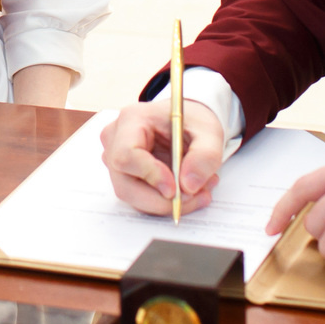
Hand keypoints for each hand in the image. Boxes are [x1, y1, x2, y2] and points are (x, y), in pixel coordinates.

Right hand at [101, 100, 224, 214]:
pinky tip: (189, 192)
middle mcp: (116, 141)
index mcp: (131, 120)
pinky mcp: (124, 177)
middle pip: (126, 184)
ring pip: (134, 197)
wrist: (187, 124)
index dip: (150, 176)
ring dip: (167, 203)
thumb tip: (189, 186)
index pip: (127, 155)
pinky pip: (141, 199)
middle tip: (194, 197)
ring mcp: (116, 161)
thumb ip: (205, 155)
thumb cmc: (192, 121)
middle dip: (162, 200)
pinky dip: (165, 202)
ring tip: (200, 191)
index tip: (175, 190)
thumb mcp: (209, 131)